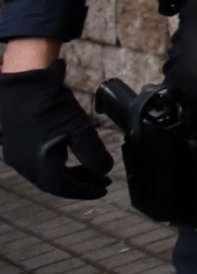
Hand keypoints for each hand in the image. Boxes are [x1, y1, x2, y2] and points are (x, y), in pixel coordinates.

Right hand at [0, 61, 112, 199]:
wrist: (24, 83)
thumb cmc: (50, 105)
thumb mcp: (80, 130)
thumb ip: (94, 154)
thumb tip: (104, 170)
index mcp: (39, 165)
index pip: (64, 188)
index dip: (86, 191)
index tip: (104, 189)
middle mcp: (24, 165)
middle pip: (55, 184)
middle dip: (80, 185)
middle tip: (102, 181)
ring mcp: (17, 156)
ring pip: (46, 175)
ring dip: (69, 175)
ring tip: (90, 171)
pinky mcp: (15, 146)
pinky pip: (38, 164)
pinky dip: (57, 166)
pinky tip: (69, 158)